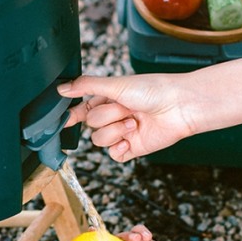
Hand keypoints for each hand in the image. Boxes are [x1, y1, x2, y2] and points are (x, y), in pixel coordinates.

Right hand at [57, 74, 192, 161]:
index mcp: (108, 98)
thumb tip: (62, 88)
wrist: (179, 106)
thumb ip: (86, 86)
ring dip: (115, 131)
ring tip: (133, 122)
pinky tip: (129, 140)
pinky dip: (118, 149)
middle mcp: (114, 115)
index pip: (82, 108)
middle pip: (91, 124)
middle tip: (125, 108)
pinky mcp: (133, 148)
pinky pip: (114, 156)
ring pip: (100, 140)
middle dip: (107, 117)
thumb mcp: (116, 84)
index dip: (73, 114)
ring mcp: (123, 132)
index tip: (67, 117)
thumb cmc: (152, 90)